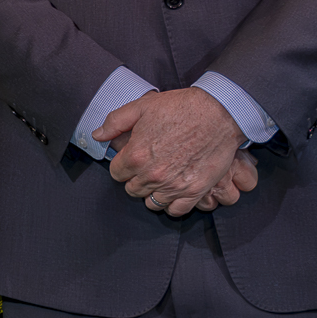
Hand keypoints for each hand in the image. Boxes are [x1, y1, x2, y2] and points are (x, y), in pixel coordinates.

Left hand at [95, 87, 245, 216]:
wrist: (219, 114)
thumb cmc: (179, 107)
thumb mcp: (141, 107)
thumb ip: (115, 122)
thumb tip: (97, 135)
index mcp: (135, 156)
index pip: (116, 174)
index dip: (122, 165)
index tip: (130, 159)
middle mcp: (152, 175)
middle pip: (132, 189)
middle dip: (135, 179)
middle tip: (146, 167)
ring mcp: (174, 186)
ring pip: (152, 202)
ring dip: (152, 192)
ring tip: (160, 180)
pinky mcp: (195, 191)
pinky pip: (176, 210)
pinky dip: (172, 204)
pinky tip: (173, 192)